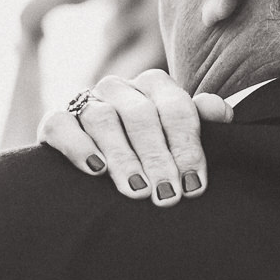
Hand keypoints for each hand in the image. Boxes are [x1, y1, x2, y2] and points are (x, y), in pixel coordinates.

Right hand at [39, 69, 230, 206]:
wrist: (97, 162)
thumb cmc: (151, 150)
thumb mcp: (178, 136)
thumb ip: (200, 122)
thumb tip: (223, 112)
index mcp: (155, 84)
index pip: (176, 108)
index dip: (187, 146)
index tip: (194, 184)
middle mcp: (120, 87)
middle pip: (141, 115)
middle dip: (157, 157)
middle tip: (168, 195)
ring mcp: (86, 100)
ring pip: (102, 119)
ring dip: (123, 157)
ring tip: (136, 190)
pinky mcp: (56, 119)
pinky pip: (62, 124)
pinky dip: (78, 146)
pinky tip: (95, 170)